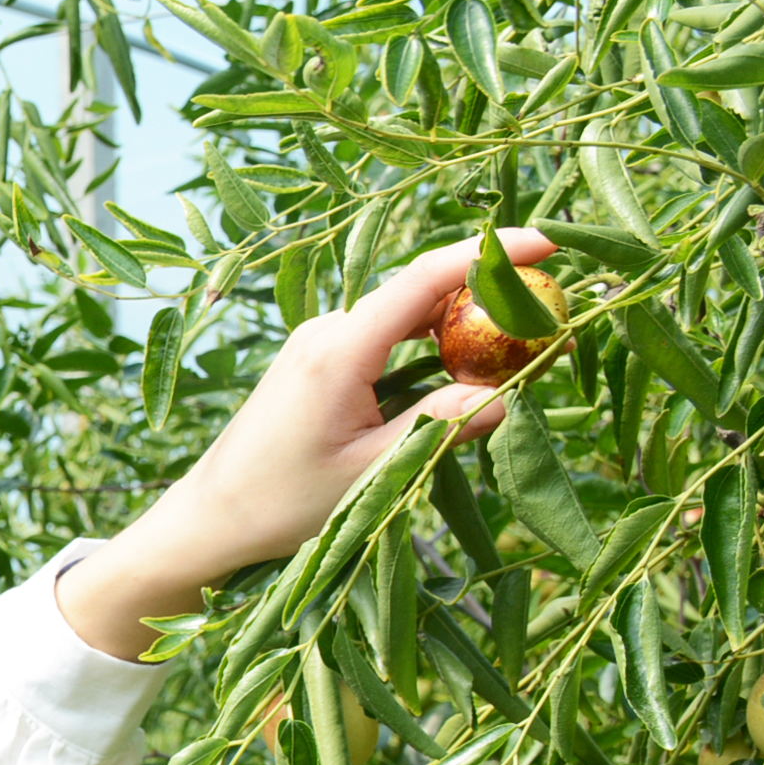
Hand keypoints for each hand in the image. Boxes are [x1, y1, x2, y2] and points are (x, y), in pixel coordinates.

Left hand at [56, 228, 557, 659]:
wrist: (210, 518)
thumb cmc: (280, 503)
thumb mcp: (369, 473)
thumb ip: (437, 427)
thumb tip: (506, 396)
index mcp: (338, 351)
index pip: (424, 281)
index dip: (488, 256)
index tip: (547, 246)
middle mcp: (326, 332)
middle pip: (420, 293)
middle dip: (488, 294)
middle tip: (553, 311)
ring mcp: (318, 343)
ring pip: (405, 317)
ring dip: (460, 325)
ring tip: (518, 347)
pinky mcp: (316, 361)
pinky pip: (385, 338)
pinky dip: (428, 347)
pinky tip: (460, 373)